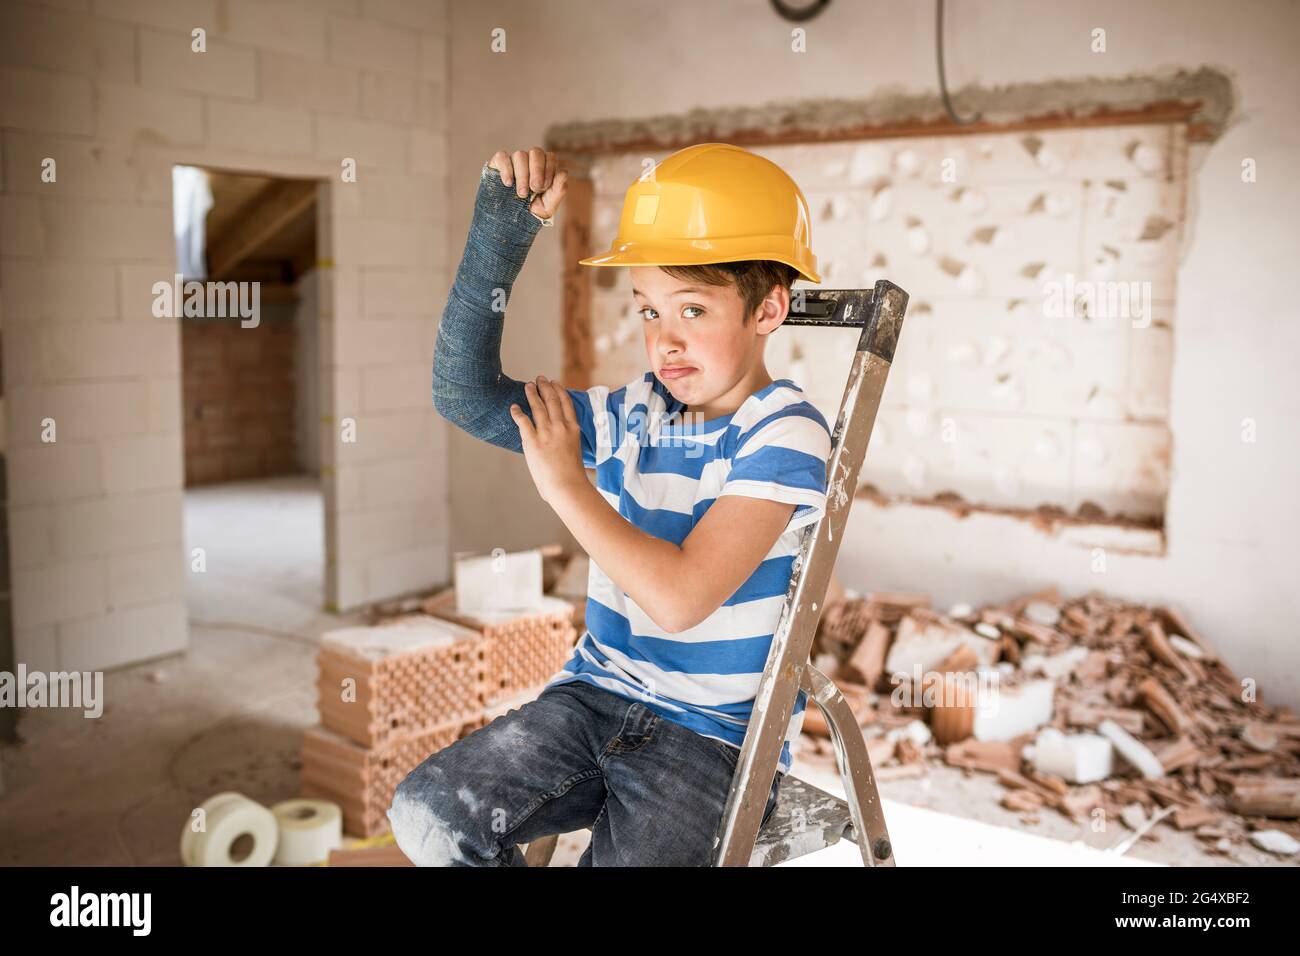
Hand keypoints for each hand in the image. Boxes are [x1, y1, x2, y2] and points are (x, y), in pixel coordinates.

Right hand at [487, 147, 567, 220]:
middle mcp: (529, 161)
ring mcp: (513, 162)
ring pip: (520, 155)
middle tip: (535, 188)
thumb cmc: (532, 211)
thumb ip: (558, 190)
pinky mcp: (498, 165)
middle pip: (536, 152)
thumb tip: (564, 173)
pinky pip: (502, 157)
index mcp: (544, 168)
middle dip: (537, 170)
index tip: (545, 187)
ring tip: (522, 194)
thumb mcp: (548, 205)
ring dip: (523, 175)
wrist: (510, 222)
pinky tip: (508, 183)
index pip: (550, 156)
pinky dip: (506, 169)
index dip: (549, 169)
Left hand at [509, 375, 587, 503]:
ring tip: (528, 386)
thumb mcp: (575, 452)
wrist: (567, 486)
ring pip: (538, 406)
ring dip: (532, 394)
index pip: (566, 403)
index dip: (560, 390)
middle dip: (545, 386)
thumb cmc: (572, 477)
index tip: (555, 382)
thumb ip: (567, 443)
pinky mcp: (532, 440)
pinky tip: (514, 407)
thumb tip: (560, 445)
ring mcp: (546, 432)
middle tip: (540, 378)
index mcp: (574, 429)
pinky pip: (523, 421)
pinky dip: (517, 412)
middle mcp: (561, 426)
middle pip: (552, 399)